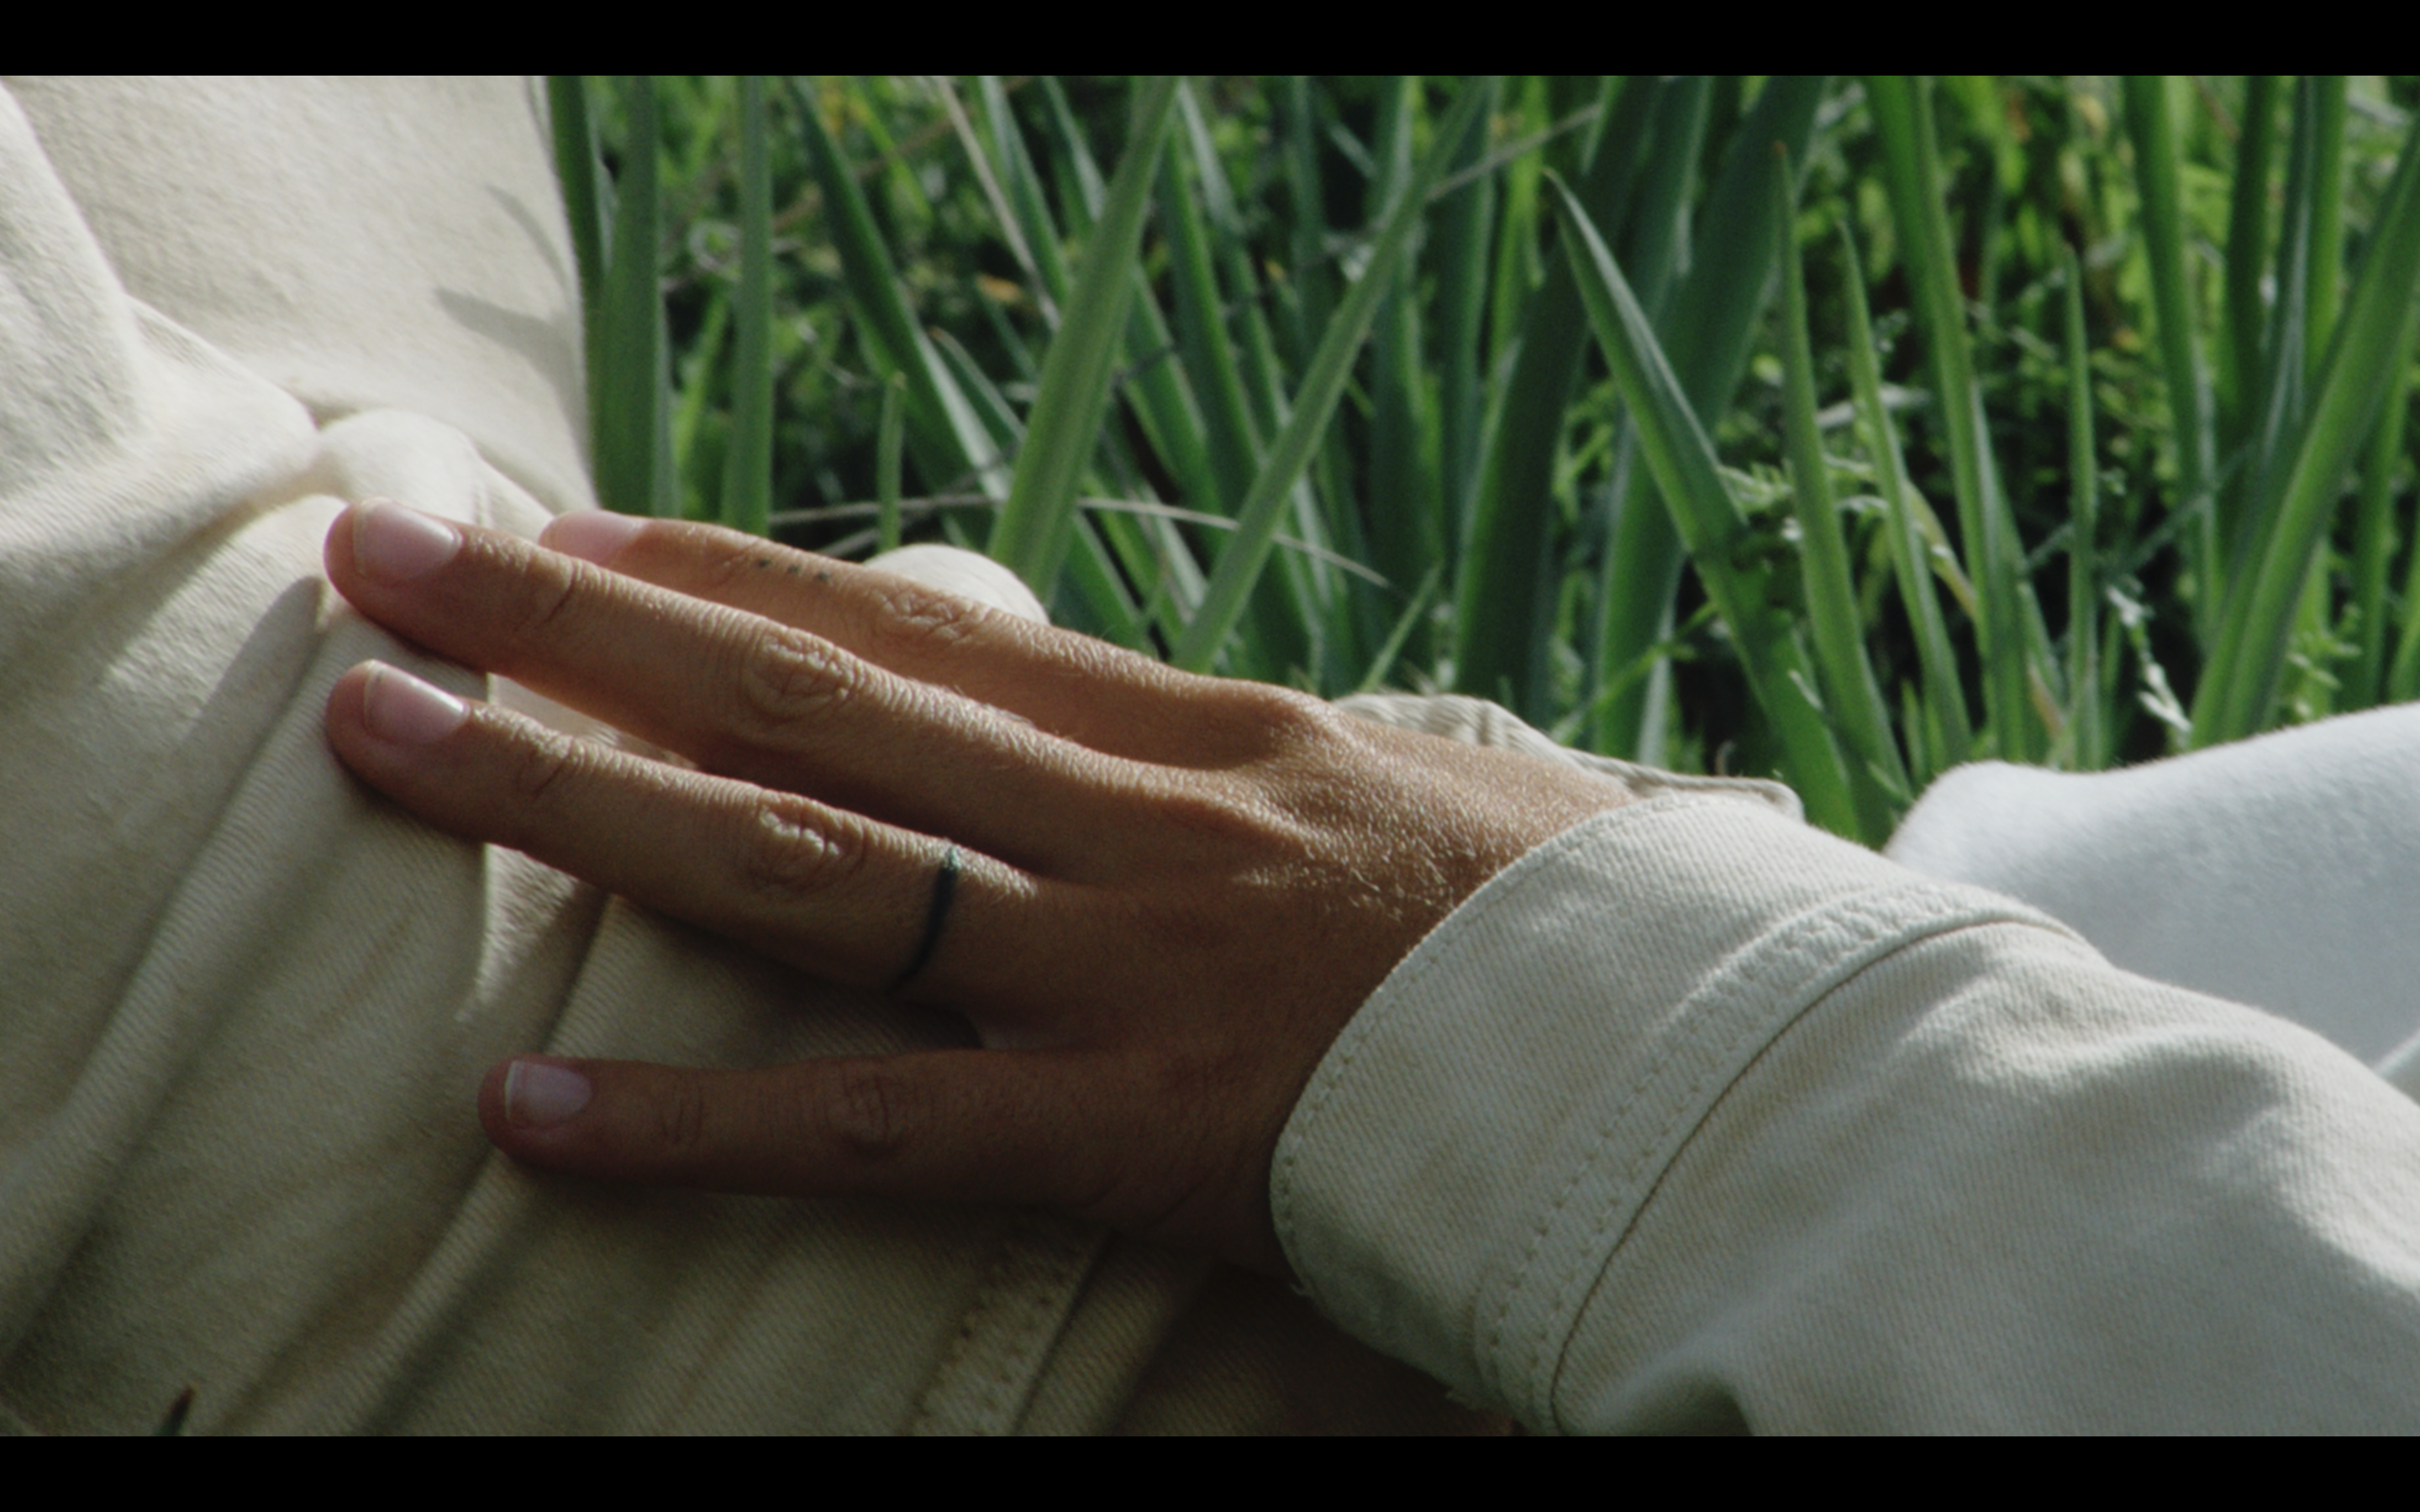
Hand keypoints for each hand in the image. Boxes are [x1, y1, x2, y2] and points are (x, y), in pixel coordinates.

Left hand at [321, 500, 1629, 1272]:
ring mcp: (1117, 964)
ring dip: (573, 791)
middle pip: (807, 697)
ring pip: (801, 857)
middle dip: (579, 622)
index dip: (728, 571)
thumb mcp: (1404, 801)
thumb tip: (1159, 768)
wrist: (1709, 1054)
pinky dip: (701, 1119)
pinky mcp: (1129, 1130)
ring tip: (379, 733)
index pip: (918, 628)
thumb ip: (1249, 786)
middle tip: (384, 556)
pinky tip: (531, 1107)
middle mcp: (1130, 817)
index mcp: (1200, 734)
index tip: (578, 528)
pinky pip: (881, 1123)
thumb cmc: (1571, 933)